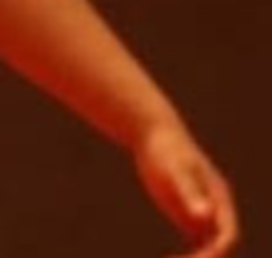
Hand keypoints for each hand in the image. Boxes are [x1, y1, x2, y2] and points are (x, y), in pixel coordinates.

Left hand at [134, 121, 238, 256]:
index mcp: (219, 199)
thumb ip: (189, 192)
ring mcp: (201, 213)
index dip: (216, 251)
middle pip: (219, 244)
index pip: (227, 234)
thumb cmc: (166, 150)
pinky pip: (194, 242)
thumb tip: (205, 215)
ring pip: (208, 246)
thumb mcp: (176, 169)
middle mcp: (215, 209)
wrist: (153, 135)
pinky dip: (188, 255)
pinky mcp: (185, 214)